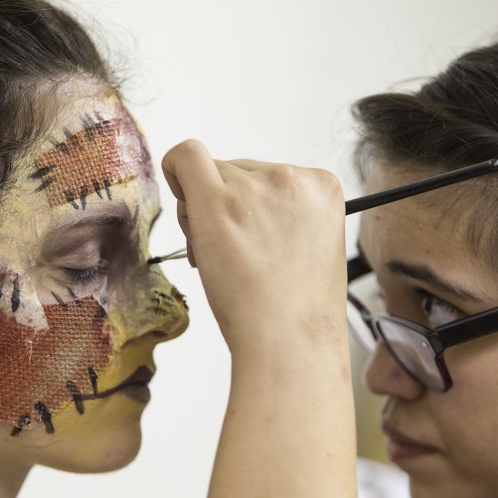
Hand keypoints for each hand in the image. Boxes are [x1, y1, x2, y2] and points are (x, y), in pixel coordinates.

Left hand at [161, 139, 346, 351]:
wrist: (288, 340)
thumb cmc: (296, 311)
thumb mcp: (310, 249)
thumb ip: (283, 217)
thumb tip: (243, 209)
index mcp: (323, 187)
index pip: (269, 175)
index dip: (252, 205)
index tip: (255, 238)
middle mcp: (292, 177)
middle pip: (235, 170)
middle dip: (224, 206)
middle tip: (231, 256)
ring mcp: (253, 185)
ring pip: (208, 174)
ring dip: (201, 209)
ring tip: (219, 257)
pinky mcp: (218, 199)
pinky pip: (183, 157)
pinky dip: (174, 173)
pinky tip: (184, 210)